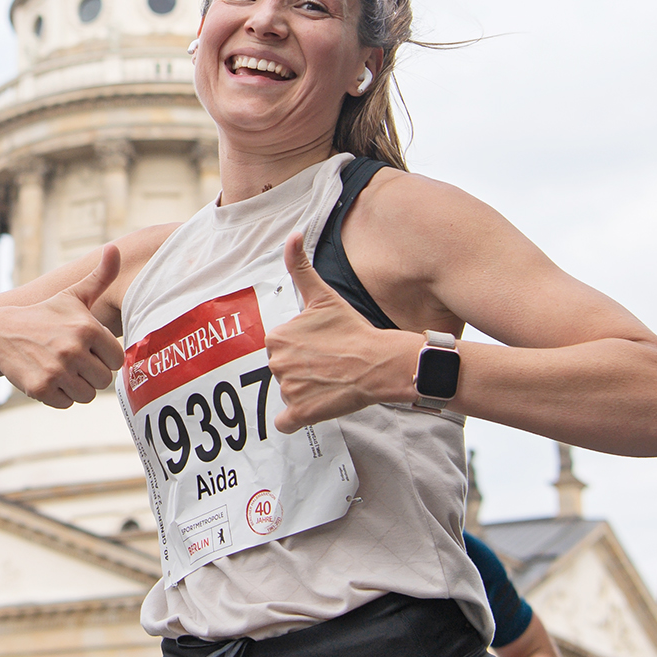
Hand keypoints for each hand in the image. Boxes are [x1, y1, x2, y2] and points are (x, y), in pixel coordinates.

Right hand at [0, 246, 125, 408]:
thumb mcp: (72, 295)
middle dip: (91, 373)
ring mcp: (57, 371)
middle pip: (104, 380)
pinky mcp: (41, 389)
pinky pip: (66, 404)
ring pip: (87, 395)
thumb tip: (115, 249)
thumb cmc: (44, 315)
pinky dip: (58, 395)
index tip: (88, 348)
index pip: (117, 359)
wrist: (0, 333)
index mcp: (88, 328)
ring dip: (76, 386)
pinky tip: (48, 377)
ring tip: (61, 368)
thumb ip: (100, 277)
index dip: (104, 356)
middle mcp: (74, 350)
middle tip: (73, 360)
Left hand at [268, 233, 414, 431]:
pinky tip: (316, 405)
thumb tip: (292, 233)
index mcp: (277, 336)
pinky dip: (296, 418)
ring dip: (305, 389)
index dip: (302, 347)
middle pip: (282, 369)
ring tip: (330, 379)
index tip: (321, 345)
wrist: (380, 362)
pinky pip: (285, 422)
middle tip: (328, 362)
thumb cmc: (354, 328)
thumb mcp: (323, 295)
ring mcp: (288, 390)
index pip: (280, 346)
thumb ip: (300, 265)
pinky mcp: (301, 413)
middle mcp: (276, 363)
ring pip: (288, 392)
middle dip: (302, 368)